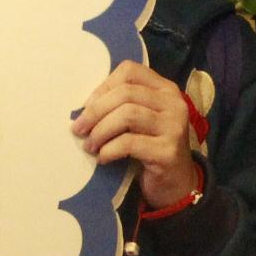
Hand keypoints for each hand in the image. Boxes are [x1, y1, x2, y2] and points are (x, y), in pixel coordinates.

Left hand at [72, 59, 199, 210]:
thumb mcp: (140, 121)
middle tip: (79, 130)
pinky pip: (129, 143)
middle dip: (95, 111)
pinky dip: (109, 150)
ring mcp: (174, 126)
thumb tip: (83, 108)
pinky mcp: (168, 151)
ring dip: (100, 131)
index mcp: (165, 89)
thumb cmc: (151, 148)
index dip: (103, 87)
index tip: (87, 107)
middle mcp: (174, 103)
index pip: (130, 72)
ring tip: (90, 146)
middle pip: (125, 93)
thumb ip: (121, 106)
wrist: (176, 183)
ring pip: (127, 115)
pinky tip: (103, 158)